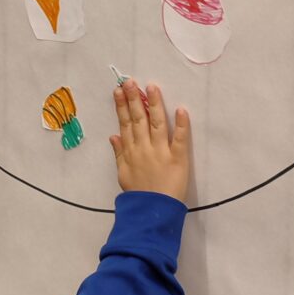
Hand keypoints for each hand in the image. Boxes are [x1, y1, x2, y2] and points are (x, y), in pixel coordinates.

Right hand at [110, 81, 189, 201]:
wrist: (152, 213)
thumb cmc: (138, 195)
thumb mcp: (123, 174)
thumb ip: (119, 153)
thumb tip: (113, 135)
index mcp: (131, 151)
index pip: (125, 124)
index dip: (122, 106)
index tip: (119, 90)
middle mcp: (144, 148)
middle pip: (138, 119)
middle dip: (133, 99)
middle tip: (130, 81)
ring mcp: (160, 152)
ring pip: (156, 123)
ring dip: (154, 104)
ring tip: (151, 87)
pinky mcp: (178, 159)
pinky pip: (179, 139)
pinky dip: (181, 124)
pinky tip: (180, 109)